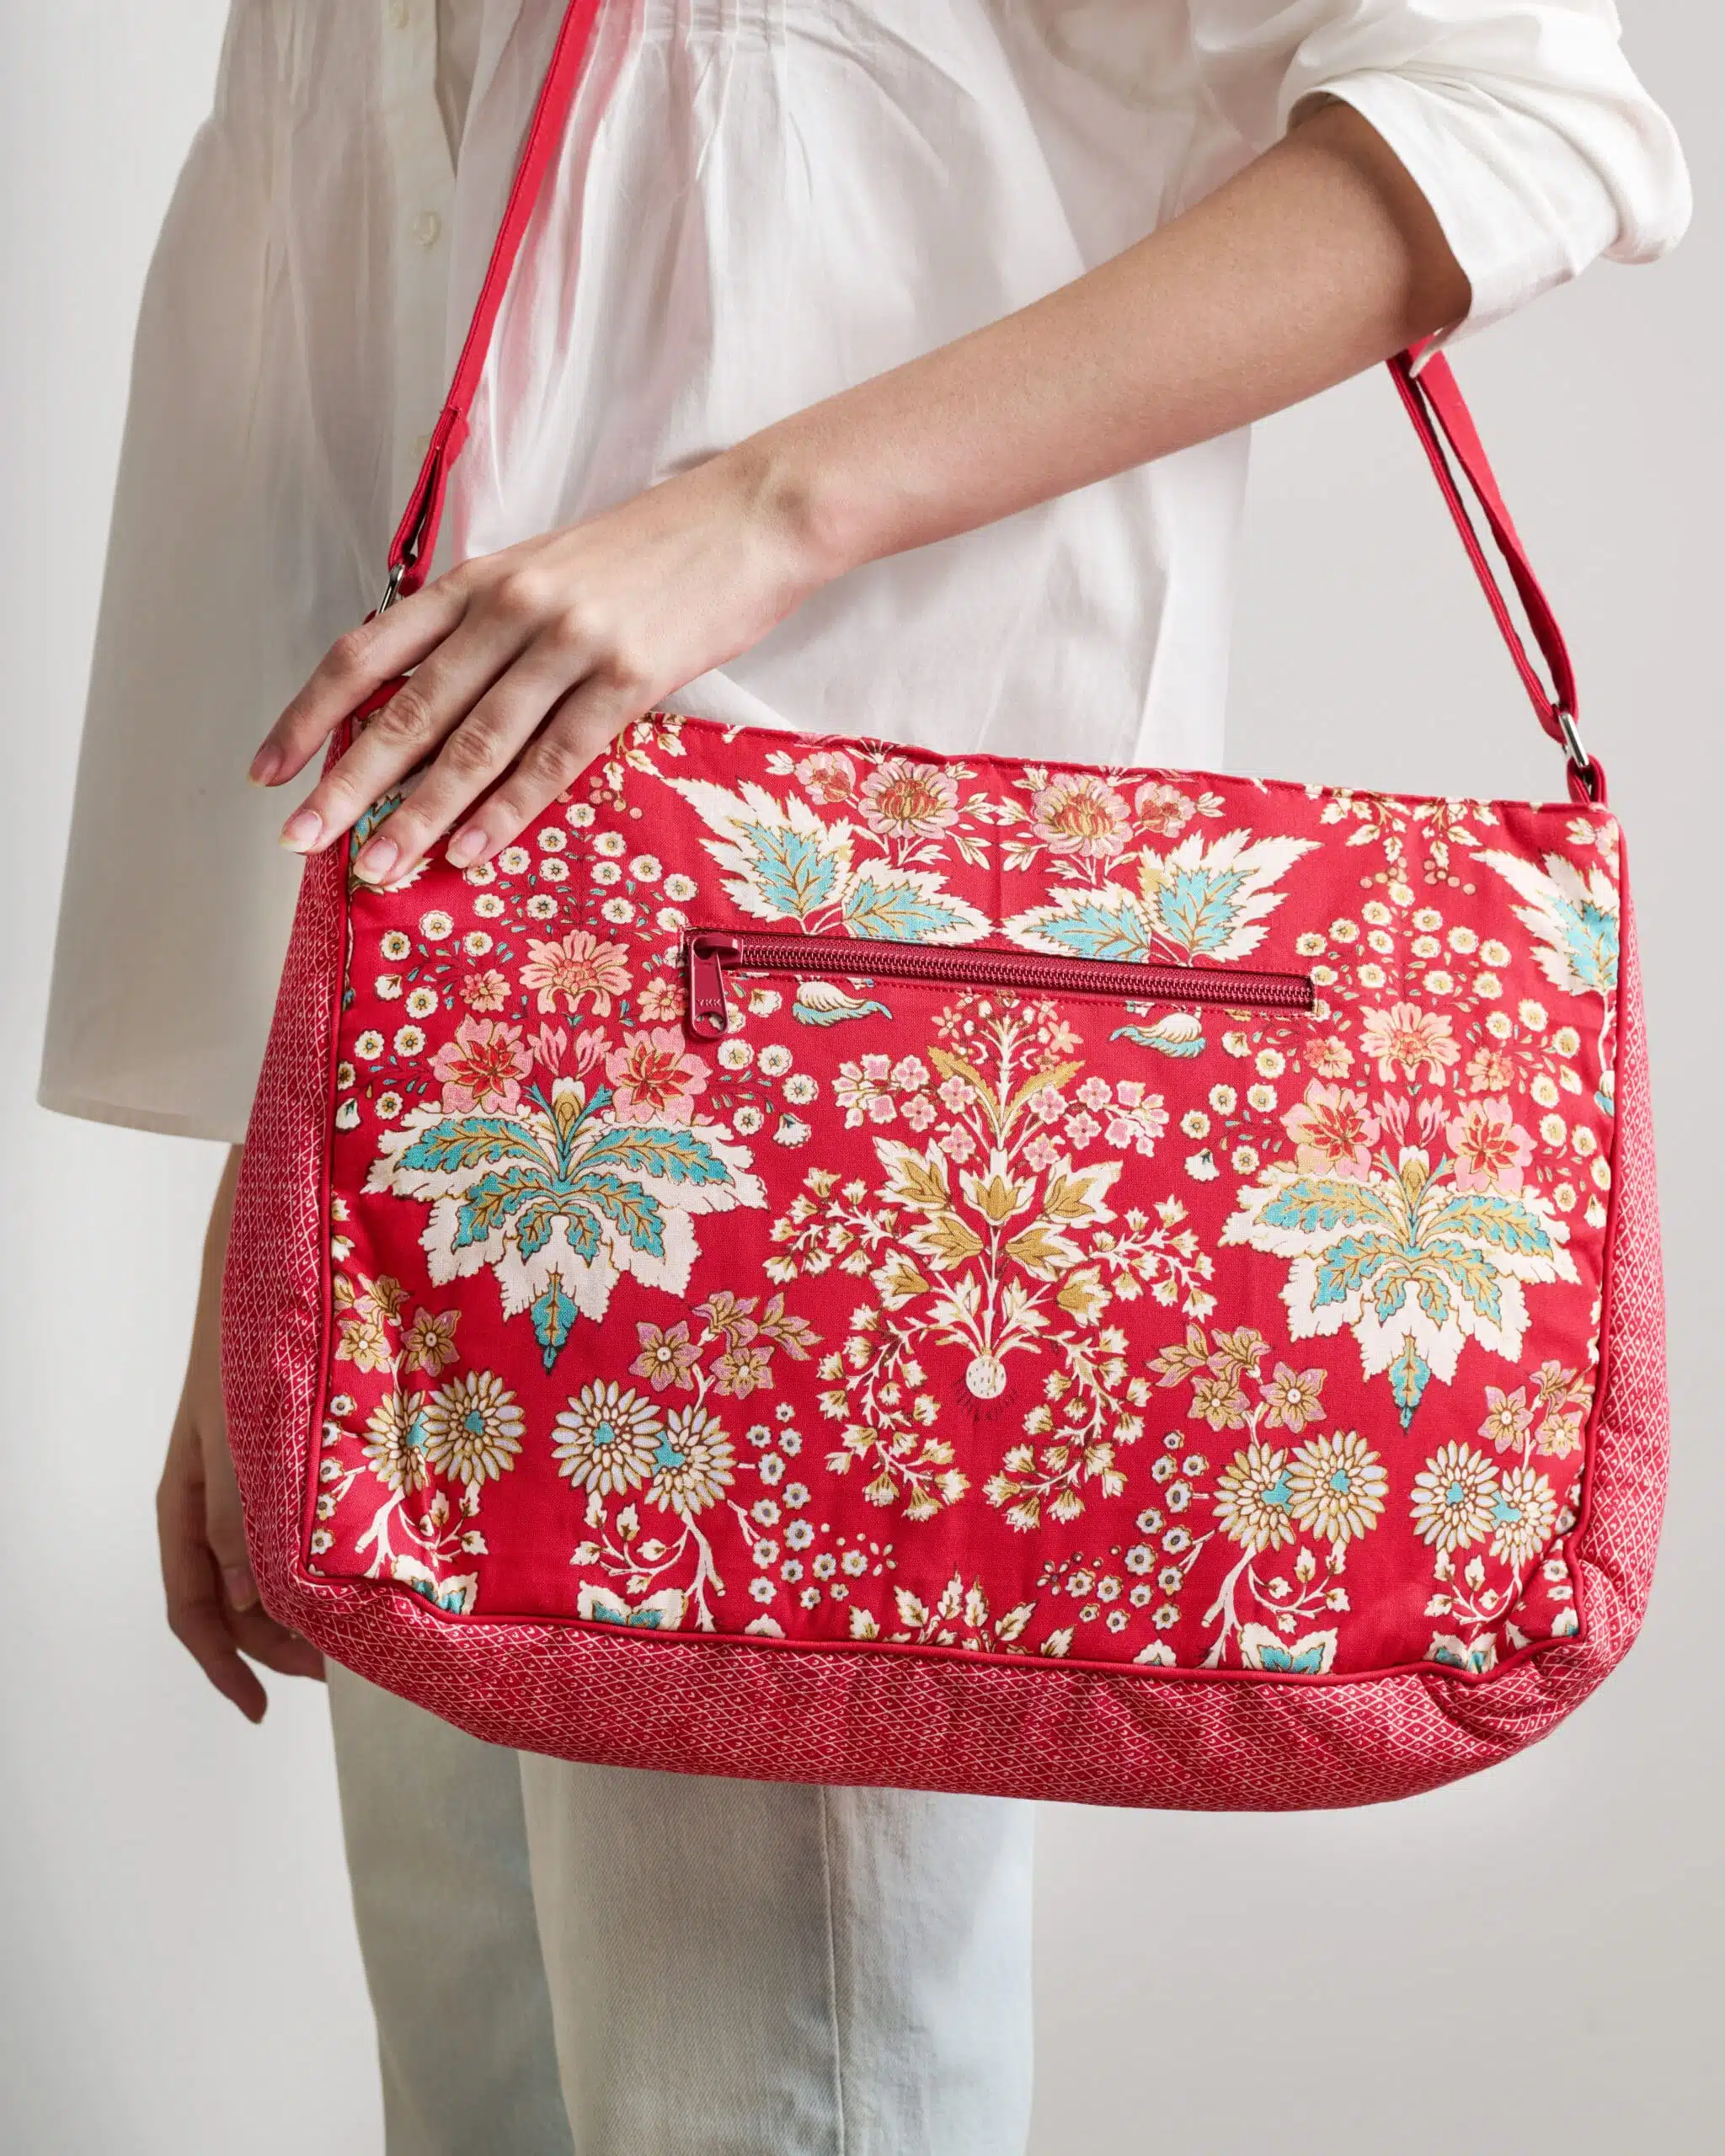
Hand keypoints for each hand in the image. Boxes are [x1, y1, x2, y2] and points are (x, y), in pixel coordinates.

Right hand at [158, 1149, 324, 1720]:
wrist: (278, 1247)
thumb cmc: (252, 1333)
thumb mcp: (243, 1438)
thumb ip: (241, 1521)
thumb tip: (256, 1607)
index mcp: (191, 1496)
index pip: (193, 1607)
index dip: (229, 1666)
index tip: (269, 1709)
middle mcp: (221, 1488)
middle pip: (238, 1595)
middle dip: (282, 1642)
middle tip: (343, 1667)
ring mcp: (258, 1465)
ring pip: (272, 1560)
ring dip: (309, 1602)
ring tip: (364, 1628)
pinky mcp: (297, 1439)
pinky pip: (300, 1515)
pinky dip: (328, 1551)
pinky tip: (375, 1557)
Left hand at [252, 445, 821, 883]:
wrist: (747, 518)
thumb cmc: (648, 553)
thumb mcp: (547, 571)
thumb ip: (487, 628)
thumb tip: (431, 704)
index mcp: (478, 579)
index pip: (367, 651)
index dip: (310, 714)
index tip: (270, 770)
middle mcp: (509, 607)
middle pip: (407, 707)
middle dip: (348, 783)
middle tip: (301, 841)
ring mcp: (568, 642)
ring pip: (475, 742)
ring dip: (421, 814)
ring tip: (379, 866)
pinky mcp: (628, 677)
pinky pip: (554, 757)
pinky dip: (508, 811)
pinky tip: (472, 852)